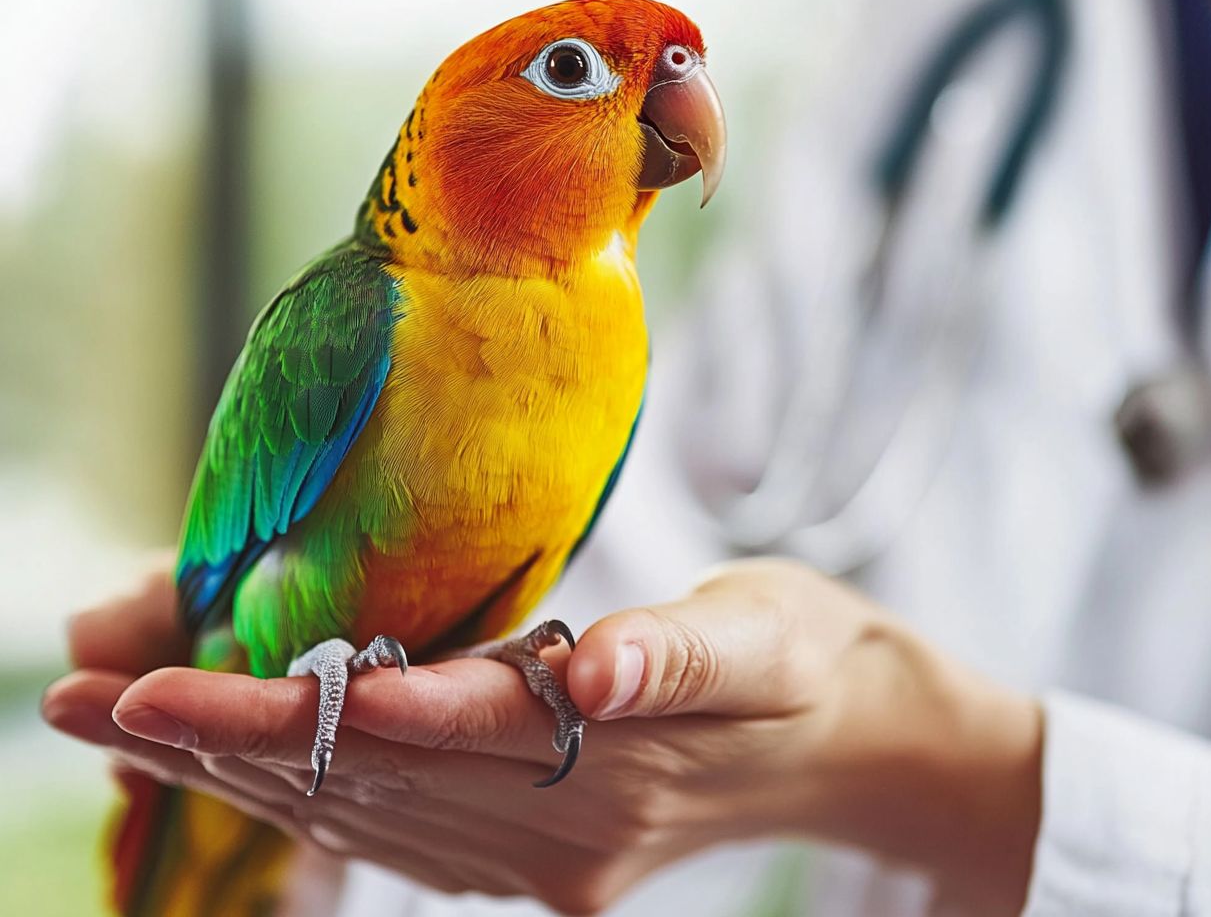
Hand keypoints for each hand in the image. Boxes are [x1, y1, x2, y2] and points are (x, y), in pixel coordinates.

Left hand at [43, 557, 1040, 914]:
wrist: (849, 742)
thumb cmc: (807, 660)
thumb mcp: (766, 634)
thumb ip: (677, 659)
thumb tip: (591, 677)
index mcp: (611, 764)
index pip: (428, 735)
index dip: (297, 708)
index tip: (169, 685)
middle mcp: (558, 831)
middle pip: (364, 784)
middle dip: (217, 740)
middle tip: (79, 698)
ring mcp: (541, 857)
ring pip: (362, 817)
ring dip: (237, 771)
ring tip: (119, 726)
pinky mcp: (535, 855)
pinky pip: (397, 834)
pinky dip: (304, 795)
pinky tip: (236, 763)